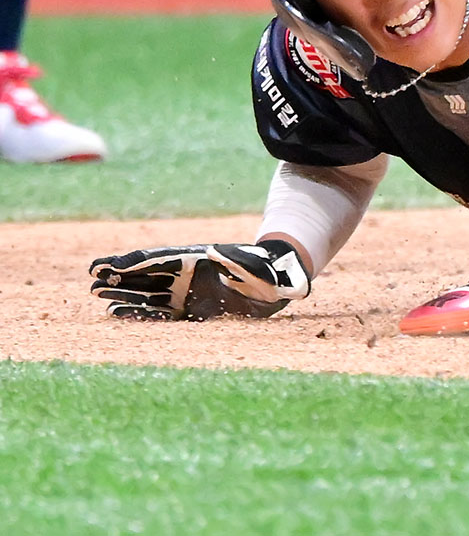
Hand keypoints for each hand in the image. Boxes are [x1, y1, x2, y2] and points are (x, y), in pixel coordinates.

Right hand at [89, 240, 310, 320]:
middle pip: (145, 275)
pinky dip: (141, 314)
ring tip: (98, 295)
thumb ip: (236, 261)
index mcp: (195, 259)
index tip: (104, 265)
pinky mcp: (193, 310)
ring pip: (148, 293)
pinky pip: (161, 313)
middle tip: (92, 281)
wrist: (278, 283)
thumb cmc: (266, 270)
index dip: (129, 262)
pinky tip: (120, 314)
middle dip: (119, 277)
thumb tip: (217, 252)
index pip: (156, 259)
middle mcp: (186, 274)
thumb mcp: (253, 264)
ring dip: (124, 294)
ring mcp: (187, 292)